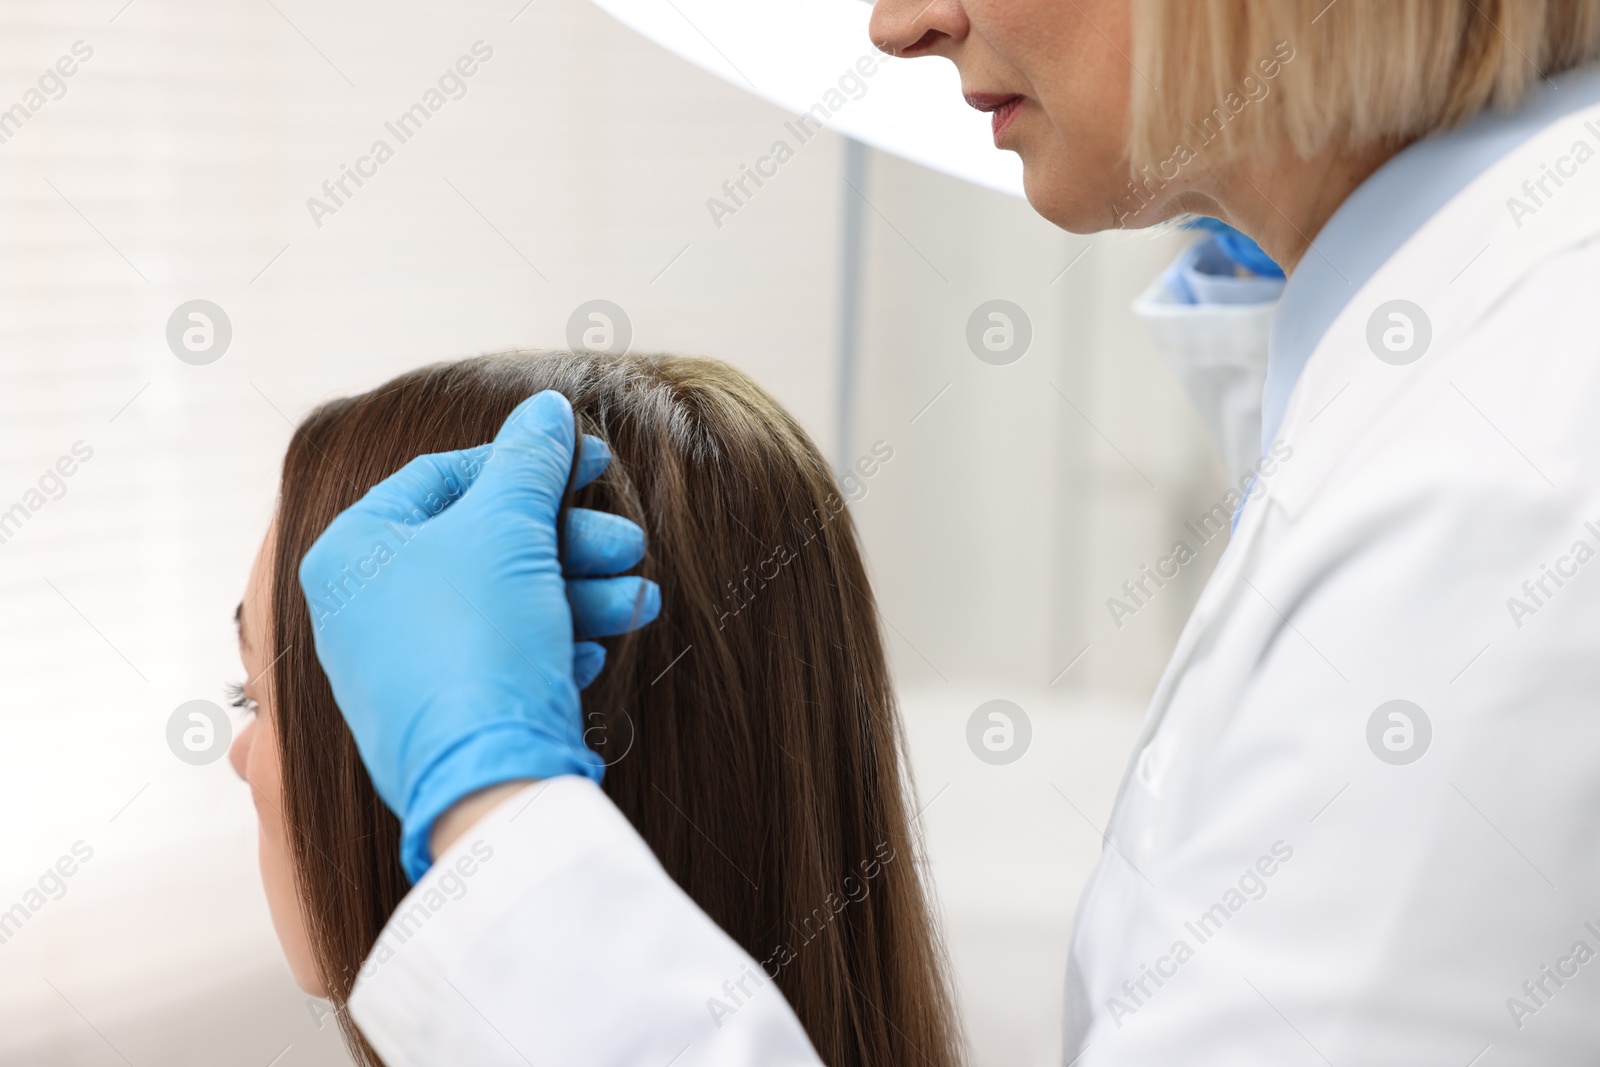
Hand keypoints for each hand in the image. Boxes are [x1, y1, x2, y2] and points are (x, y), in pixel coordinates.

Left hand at [298, 391, 659, 880]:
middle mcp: (364, 608)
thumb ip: (530, 460)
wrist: (487, 782)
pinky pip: (500, 657)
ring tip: (639, 601)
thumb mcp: (510, 527)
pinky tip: (589, 652)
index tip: (590, 464)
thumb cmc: (478, 639)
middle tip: (628, 544)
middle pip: (483, 543)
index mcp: (354, 551)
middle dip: (568, 542)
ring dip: (578, 593)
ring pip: (502, 602)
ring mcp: (400, 667)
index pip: (441, 477)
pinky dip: (552, 643)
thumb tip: (547, 410)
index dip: (524, 464)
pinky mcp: (442, 715)